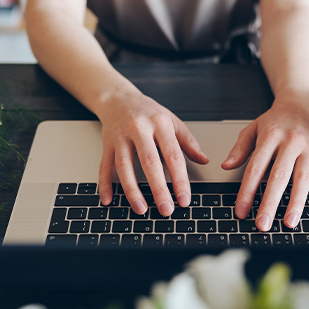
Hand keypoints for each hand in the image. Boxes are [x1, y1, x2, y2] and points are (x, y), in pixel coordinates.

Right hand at [97, 90, 208, 215]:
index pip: (173, 156)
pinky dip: (105, 184)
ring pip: (124, 166)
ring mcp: (120, 137)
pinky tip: (109, 199)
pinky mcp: (106, 143)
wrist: (118, 99)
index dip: (180, 180)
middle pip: (149, 162)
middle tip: (166, 209)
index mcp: (160, 124)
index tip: (184, 199)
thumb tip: (204, 160)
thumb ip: (188, 142)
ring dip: (132, 190)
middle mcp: (139, 129)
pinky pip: (104, 166)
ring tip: (141, 209)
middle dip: (158, 188)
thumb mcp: (172, 121)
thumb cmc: (148, 112)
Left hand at [222, 91, 308, 231]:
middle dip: (270, 202)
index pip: (255, 168)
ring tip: (289, 222)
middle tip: (263, 223)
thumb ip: (240, 148)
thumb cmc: (275, 120)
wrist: (300, 103)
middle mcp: (291, 143)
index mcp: (270, 136)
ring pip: (303, 179)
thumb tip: (226, 166)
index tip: (241, 210)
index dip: (247, 191)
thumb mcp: (253, 128)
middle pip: (279, 176)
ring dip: (296, 203)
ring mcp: (308, 149)